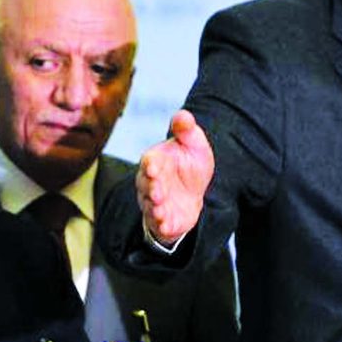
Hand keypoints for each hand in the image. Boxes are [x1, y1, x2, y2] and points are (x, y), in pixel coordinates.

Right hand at [137, 109, 214, 245]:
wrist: (194, 191)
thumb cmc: (188, 164)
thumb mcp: (193, 144)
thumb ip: (186, 130)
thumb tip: (183, 115)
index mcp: (155, 161)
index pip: (149, 161)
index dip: (151, 164)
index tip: (153, 166)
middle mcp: (150, 183)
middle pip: (147, 185)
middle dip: (152, 187)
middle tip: (157, 190)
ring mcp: (155, 203)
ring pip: (151, 206)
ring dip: (155, 208)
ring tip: (161, 209)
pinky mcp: (163, 221)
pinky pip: (160, 225)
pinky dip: (162, 225)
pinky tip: (166, 226)